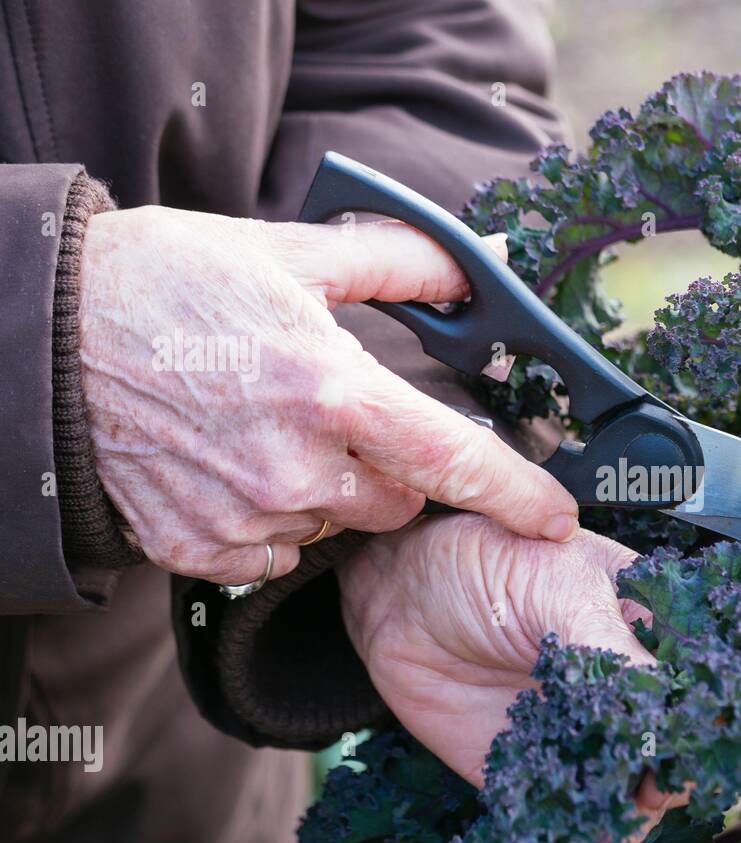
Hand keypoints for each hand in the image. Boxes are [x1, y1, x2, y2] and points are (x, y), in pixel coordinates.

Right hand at [78, 206, 576, 585]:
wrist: (48, 334)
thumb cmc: (170, 283)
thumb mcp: (290, 255)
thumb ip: (398, 263)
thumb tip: (479, 269)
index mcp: (329, 391)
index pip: (452, 459)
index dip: (515, 492)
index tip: (556, 515)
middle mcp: (293, 467)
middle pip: (398, 502)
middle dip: (391, 469)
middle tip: (338, 417)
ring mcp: (243, 515)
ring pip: (335, 526)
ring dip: (327, 492)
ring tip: (269, 430)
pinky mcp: (198, 549)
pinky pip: (276, 554)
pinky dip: (273, 520)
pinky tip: (235, 468)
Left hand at [338, 513, 688, 842]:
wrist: (395, 593)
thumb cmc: (485, 560)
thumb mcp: (558, 584)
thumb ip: (611, 645)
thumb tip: (667, 704)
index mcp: (647, 632)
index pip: (702, 686)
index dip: (708, 718)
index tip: (693, 739)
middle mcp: (621, 688)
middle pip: (673, 749)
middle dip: (671, 775)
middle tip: (651, 786)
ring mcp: (581, 732)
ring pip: (629, 793)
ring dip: (630, 816)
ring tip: (614, 822)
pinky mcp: (534, 767)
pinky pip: (568, 814)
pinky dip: (579, 839)